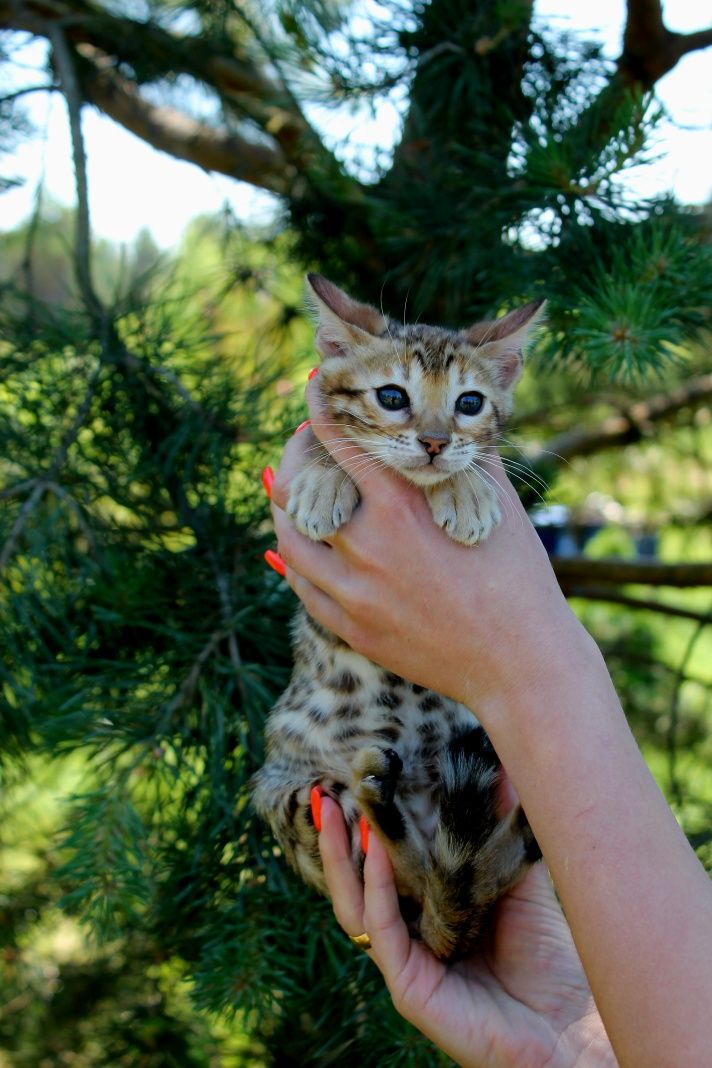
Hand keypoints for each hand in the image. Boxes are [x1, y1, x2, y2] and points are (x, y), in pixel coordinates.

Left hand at [270, 381, 593, 716]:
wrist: (518, 663)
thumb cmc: (518, 578)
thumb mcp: (496, 504)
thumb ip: (462, 455)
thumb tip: (447, 420)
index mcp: (401, 507)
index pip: (340, 441)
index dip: (322, 405)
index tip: (319, 384)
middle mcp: (366, 547)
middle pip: (298, 488)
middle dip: (294, 456)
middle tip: (301, 444)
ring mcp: (354, 593)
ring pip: (290, 539)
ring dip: (286, 508)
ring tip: (294, 492)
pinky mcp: (351, 629)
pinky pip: (302, 586)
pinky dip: (295, 558)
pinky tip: (303, 544)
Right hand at [318, 796, 614, 1067]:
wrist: (571, 1028)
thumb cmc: (550, 960)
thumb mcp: (519, 881)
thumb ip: (502, 832)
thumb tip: (501, 768)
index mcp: (428, 914)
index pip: (382, 868)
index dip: (366, 829)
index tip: (358, 783)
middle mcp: (409, 937)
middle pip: (355, 884)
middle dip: (334, 840)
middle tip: (322, 792)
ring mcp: (404, 963)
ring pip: (353, 906)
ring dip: (338, 859)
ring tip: (331, 812)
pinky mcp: (409, 987)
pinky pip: (381, 931)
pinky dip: (375, 887)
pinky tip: (376, 851)